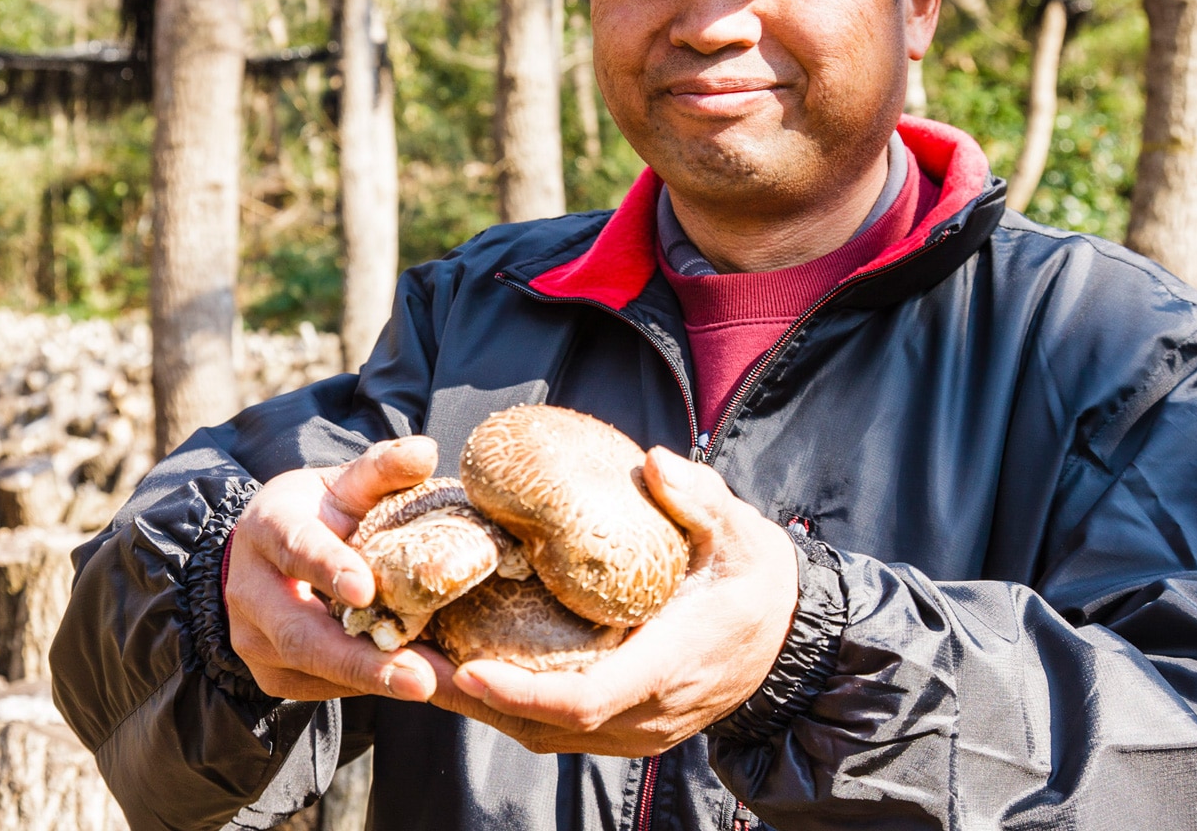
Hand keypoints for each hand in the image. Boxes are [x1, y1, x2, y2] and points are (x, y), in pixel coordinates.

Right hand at [224, 436, 442, 702]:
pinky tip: (416, 684)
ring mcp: (254, 639)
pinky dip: (368, 689)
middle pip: (299, 632)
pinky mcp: (271, 675)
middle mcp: (250, 590)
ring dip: (373, 682)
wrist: (271, 552)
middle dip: (360, 660)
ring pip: (310, 669)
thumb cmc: (320, 512)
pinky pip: (319, 688)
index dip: (327, 568)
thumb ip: (382, 468)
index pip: (294, 548)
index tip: (366, 590)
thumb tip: (426, 450)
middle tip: (420, 678)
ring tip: (434, 687)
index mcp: (267, 528)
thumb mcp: (345, 482)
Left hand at [423, 446, 799, 754]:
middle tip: (404, 659)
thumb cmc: (758, 583)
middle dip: (470, 699)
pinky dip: (505, 703)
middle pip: (541, 727)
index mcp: (666, 667)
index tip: (466, 670)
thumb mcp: (741, 532)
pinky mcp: (625, 728)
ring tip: (415, 661)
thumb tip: (655, 462)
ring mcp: (634, 731)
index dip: (519, 693)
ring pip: (540, 734)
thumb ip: (700, 498)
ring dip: (477, 705)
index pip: (582, 700)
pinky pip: (553, 728)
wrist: (792, 640)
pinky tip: (463, 665)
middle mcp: (644, 715)